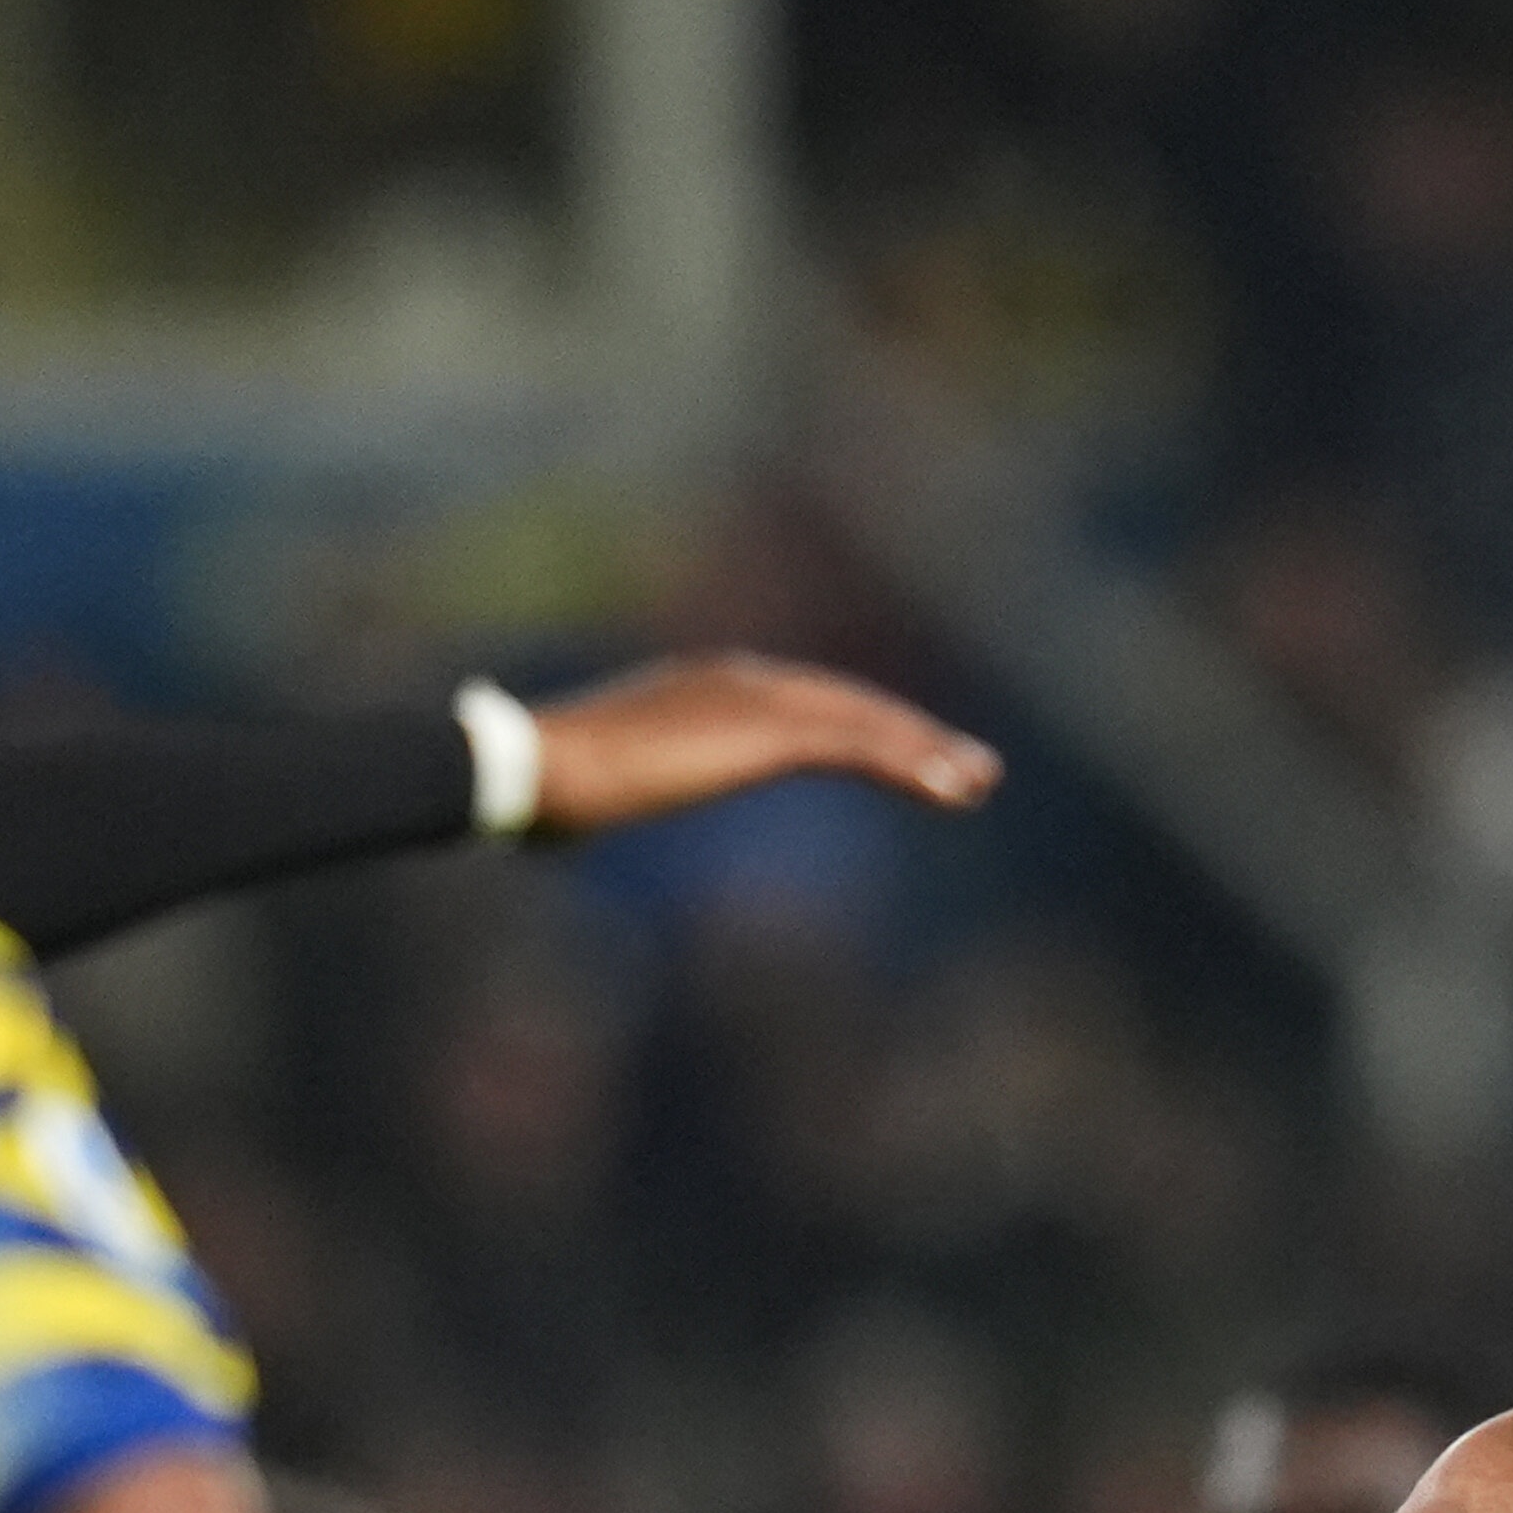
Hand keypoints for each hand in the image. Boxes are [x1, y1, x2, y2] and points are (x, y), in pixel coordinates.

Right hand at [526, 652, 1000, 829]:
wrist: (534, 768)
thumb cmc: (542, 788)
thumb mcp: (588, 793)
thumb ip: (601, 798)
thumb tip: (557, 832)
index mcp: (703, 689)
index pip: (802, 706)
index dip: (859, 731)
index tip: (904, 758)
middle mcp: (737, 679)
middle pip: (847, 706)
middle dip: (913, 736)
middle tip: (972, 767)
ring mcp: (753, 699)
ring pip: (864, 723)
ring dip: (927, 753)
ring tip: (978, 784)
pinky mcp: (766, 731)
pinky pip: (858, 745)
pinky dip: (911, 765)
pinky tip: (951, 792)